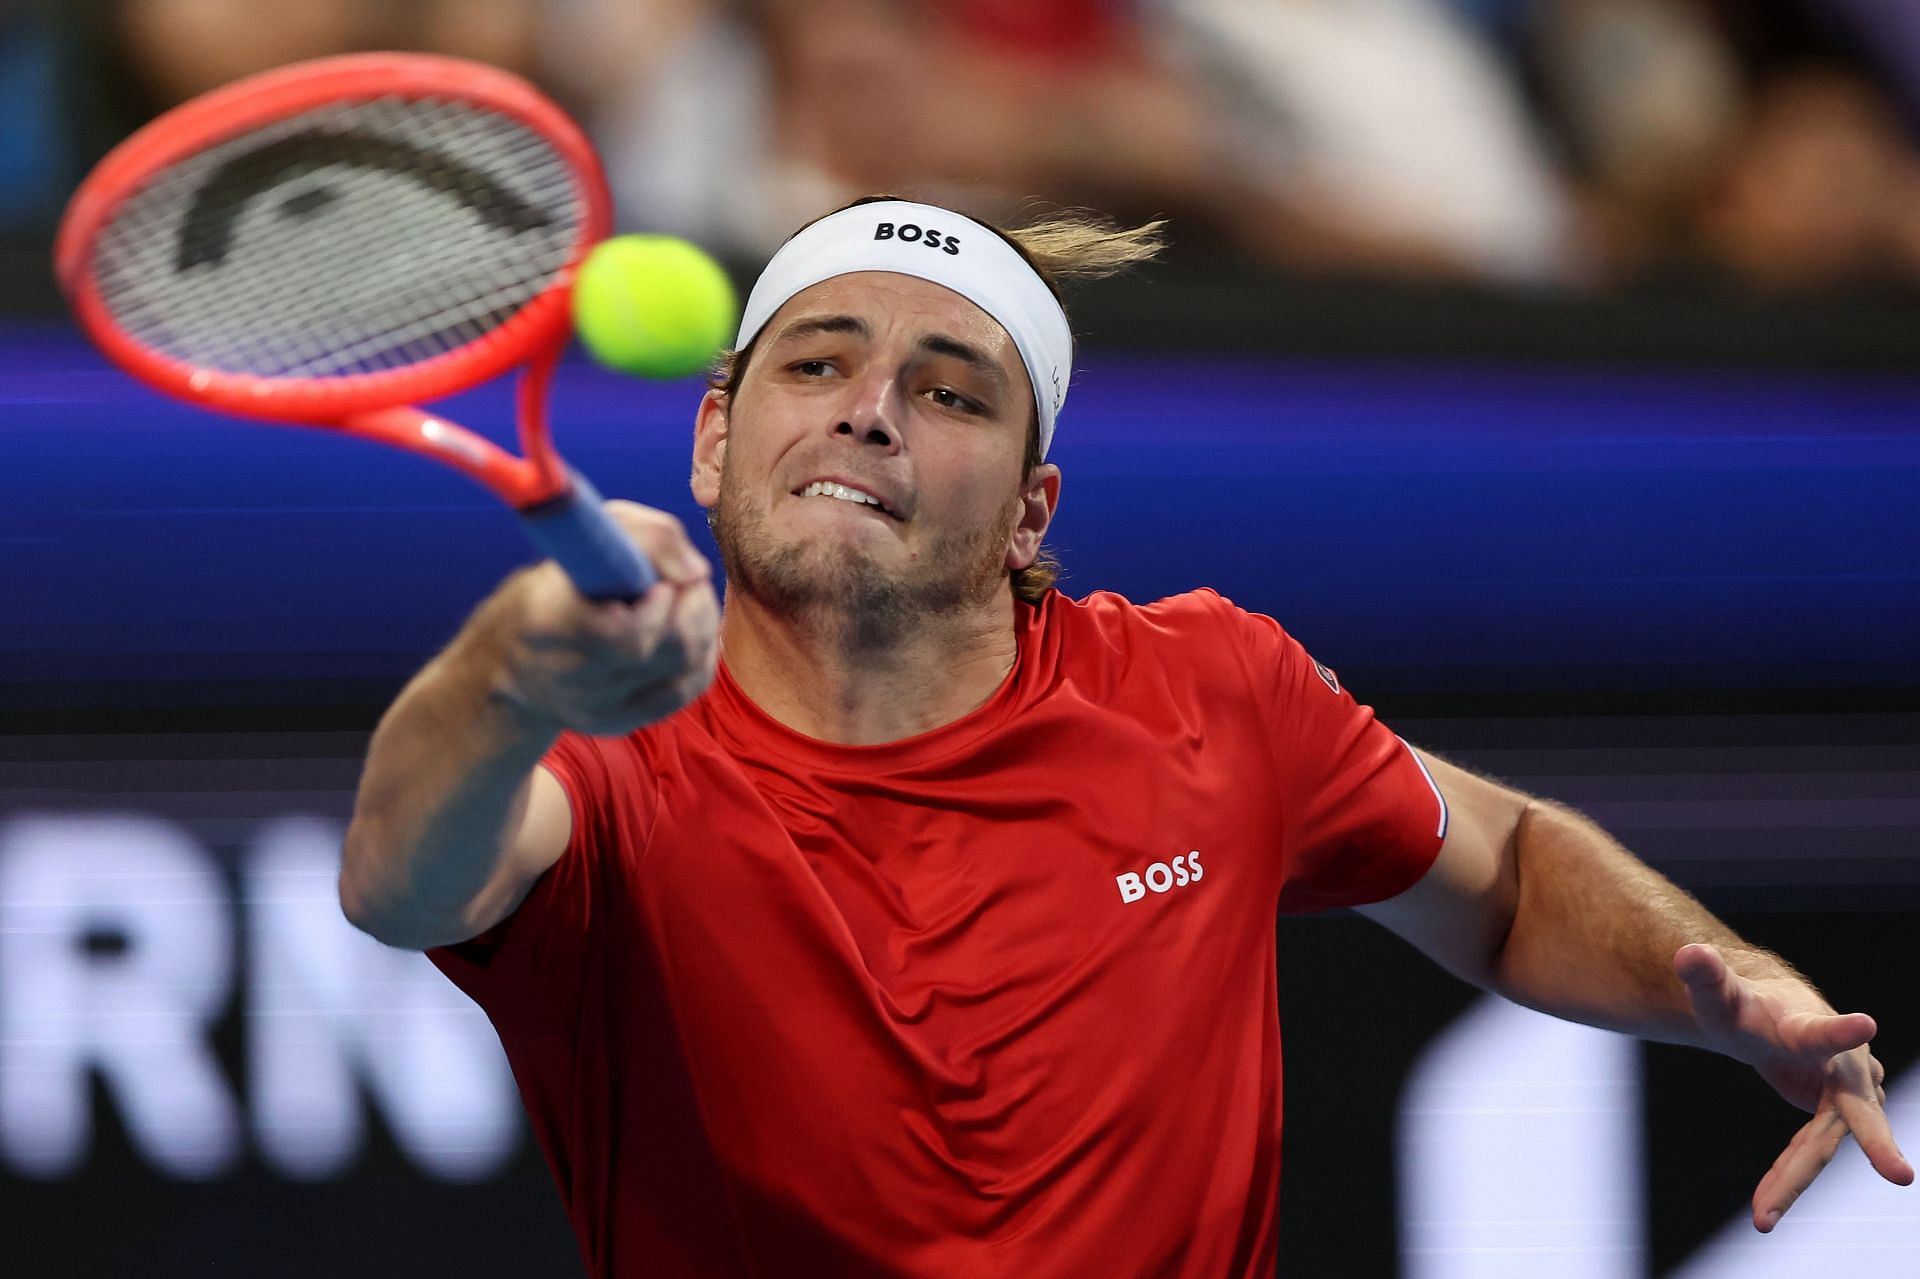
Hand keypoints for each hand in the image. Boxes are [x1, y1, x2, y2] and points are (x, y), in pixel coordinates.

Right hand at [491, 500, 718, 735]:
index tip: (662, 582)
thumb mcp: (583, 542)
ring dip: (704, 625)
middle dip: (695, 606)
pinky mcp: (616, 722)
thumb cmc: (555, 588)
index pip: (626, 633)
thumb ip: (644, 535)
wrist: (513, 659)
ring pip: (683, 667)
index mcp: (548, 621)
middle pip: (668, 649)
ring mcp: (594, 707)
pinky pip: (686, 689)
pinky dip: (702, 655)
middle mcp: (569, 675)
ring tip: (689, 599)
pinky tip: (690, 632)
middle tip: (688, 581)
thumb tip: (697, 572)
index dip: (661, 607)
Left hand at [1675, 942, 1913, 1230]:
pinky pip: (1809, 1152)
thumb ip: (1704, 975)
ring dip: (1793, 1181)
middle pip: (1851, 1112)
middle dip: (1876, 1143)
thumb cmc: (1743, 1003)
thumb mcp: (1715, 992)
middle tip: (1901, 1175)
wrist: (1768, 1017)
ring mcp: (1847, 1095)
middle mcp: (1843, 1065)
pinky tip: (1764, 1208)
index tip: (1864, 1024)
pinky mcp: (1835, 1117)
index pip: (1823, 1031)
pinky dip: (1786, 1180)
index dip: (1841, 1030)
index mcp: (1811, 1029)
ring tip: (1761, 1218)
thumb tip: (1688, 953)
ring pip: (1822, 1144)